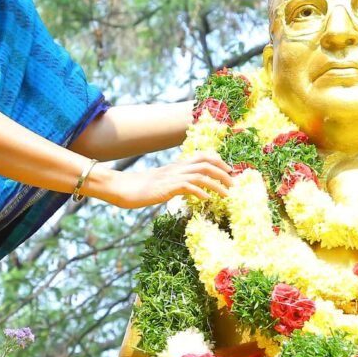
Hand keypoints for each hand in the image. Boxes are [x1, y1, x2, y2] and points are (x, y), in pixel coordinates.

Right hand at [91, 152, 232, 208]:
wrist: (122, 187)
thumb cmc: (140, 188)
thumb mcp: (162, 184)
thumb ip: (176, 184)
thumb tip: (189, 190)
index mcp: (177, 166)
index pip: (203, 157)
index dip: (219, 162)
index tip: (230, 172)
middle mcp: (177, 168)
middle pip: (207, 163)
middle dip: (224, 173)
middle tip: (235, 185)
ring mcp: (172, 177)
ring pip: (201, 174)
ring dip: (217, 184)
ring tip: (227, 195)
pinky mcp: (166, 187)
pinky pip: (187, 186)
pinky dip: (200, 192)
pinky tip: (206, 200)